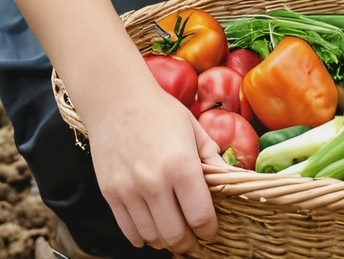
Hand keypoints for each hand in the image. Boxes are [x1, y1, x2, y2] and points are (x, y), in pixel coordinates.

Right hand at [87, 80, 221, 253]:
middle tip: (194, 238)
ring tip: (174, 231)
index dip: (209, 229)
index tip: (211, 228)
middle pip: (176, 235)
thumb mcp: (193, 128)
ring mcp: (129, 191)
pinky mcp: (110, 194)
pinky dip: (142, 237)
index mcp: (181, 165)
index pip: (201, 216)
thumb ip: (212, 158)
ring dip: (166, 241)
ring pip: (152, 237)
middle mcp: (155, 183)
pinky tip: (152, 229)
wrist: (116, 100)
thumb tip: (233, 180)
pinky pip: (128, 231)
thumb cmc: (159, 111)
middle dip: (189, 242)